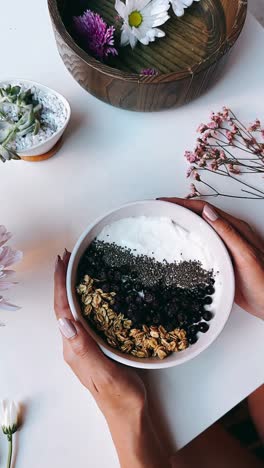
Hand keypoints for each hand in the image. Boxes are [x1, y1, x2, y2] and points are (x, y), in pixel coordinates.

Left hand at [54, 251, 169, 467]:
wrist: (130, 415)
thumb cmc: (120, 397)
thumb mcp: (103, 373)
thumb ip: (84, 348)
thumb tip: (64, 322)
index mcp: (73, 348)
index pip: (62, 310)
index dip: (60, 284)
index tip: (62, 261)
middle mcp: (75, 345)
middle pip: (64, 307)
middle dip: (64, 281)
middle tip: (68, 258)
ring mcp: (85, 346)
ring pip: (75, 311)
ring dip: (73, 288)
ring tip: (78, 269)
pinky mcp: (97, 347)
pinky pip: (87, 317)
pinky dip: (87, 300)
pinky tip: (97, 294)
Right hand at [159, 198, 263, 319]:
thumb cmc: (263, 281)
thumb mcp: (245, 255)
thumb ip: (228, 233)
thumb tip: (207, 212)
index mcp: (235, 228)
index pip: (204, 209)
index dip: (183, 203)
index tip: (163, 202)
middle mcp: (228, 235)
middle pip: (199, 216)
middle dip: (178, 210)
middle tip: (158, 211)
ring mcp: (224, 248)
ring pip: (199, 230)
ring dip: (181, 225)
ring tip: (162, 226)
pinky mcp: (221, 261)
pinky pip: (201, 246)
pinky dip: (187, 242)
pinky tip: (178, 248)